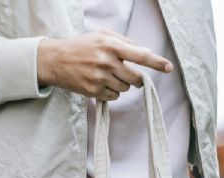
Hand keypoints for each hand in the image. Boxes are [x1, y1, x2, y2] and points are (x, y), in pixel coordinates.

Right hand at [36, 30, 172, 100]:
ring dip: (122, 84)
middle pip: (135, 78)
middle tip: (128, 74)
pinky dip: (112, 92)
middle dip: (136, 78)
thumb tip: (145, 52)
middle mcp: (106, 61)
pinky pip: (114, 97)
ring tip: (107, 75)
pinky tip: (101, 84)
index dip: (156, 62)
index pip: (140, 55)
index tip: (169, 68)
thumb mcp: (102, 35)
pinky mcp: (93, 91)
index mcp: (110, 45)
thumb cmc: (81, 46)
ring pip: (126, 88)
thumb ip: (124, 42)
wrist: (54, 60)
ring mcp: (99, 78)